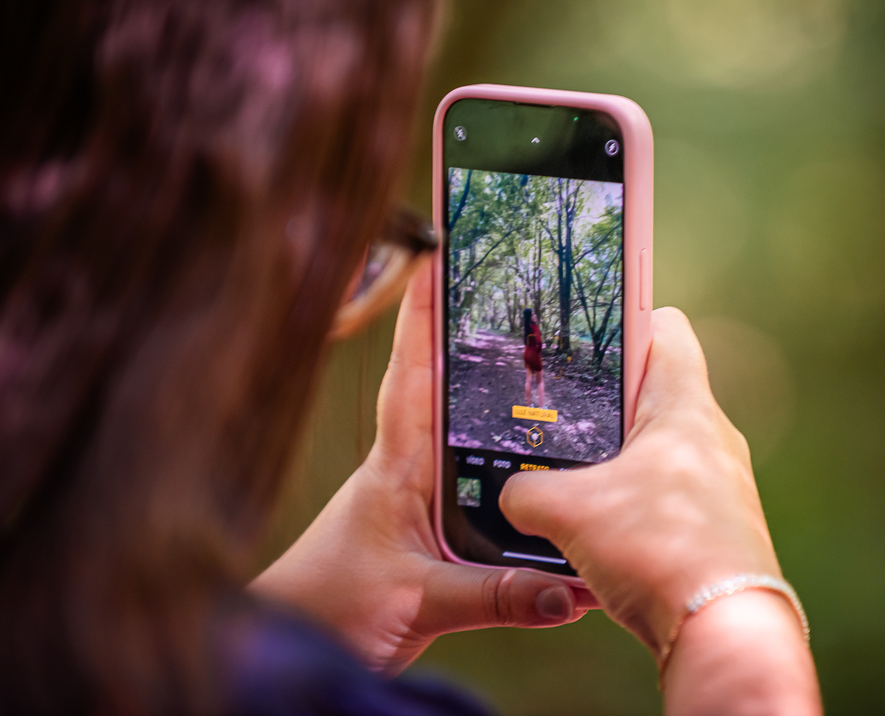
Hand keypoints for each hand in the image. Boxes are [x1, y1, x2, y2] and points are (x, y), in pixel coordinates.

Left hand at [251, 257, 587, 674]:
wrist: (301, 646)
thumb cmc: (332, 610)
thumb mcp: (419, 603)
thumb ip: (498, 596)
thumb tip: (571, 589)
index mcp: (398, 464)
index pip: (413, 371)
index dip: (425, 310)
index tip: (442, 250)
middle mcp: (411, 466)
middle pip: (447, 382)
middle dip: (475, 329)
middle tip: (515, 282)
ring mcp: (422, 491)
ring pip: (467, 426)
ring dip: (496, 390)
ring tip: (543, 351)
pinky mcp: (434, 522)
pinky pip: (480, 475)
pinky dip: (510, 457)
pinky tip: (545, 461)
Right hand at [499, 307, 780, 657]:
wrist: (723, 631)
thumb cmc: (658, 549)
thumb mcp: (565, 511)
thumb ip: (525, 490)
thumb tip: (512, 494)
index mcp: (685, 405)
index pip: (665, 327)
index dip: (622, 319)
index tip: (581, 336)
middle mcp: (712, 437)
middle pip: (652, 395)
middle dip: (600, 408)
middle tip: (555, 420)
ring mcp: (720, 486)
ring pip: (656, 454)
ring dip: (613, 467)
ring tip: (567, 486)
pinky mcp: (718, 530)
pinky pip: (666, 502)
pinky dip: (631, 510)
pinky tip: (596, 537)